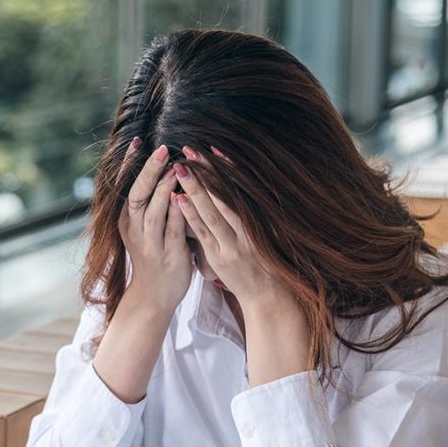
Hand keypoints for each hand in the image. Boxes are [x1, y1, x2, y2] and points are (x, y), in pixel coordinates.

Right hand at [119, 141, 192, 312]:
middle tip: (160, 148)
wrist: (154, 296)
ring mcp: (150, 243)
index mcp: (127, 221)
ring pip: (154, 211)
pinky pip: (174, 229)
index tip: (138, 141)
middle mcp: (134, 230)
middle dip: (149, 171)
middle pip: (138, 194)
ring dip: (164, 188)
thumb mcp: (144, 230)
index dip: (131, 164)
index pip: (126, 186)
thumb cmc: (154, 258)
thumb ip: (150, 205)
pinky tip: (187, 196)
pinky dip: (179, 211)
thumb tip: (163, 171)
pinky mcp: (168, 254)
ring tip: (174, 166)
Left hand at [171, 146, 287, 306]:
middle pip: (225, 194)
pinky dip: (191, 214)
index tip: (214, 149)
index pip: (240, 188)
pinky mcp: (220, 258)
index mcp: (259, 221)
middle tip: (190, 150)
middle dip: (208, 171)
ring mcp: (233, 244)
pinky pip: (203, 232)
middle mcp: (248, 229)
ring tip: (180, 168)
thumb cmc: (267, 263)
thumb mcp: (266, 234)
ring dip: (195, 188)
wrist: (269, 297)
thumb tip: (239, 187)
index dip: (228, 168)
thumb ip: (252, 214)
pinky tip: (178, 199)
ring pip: (212, 211)